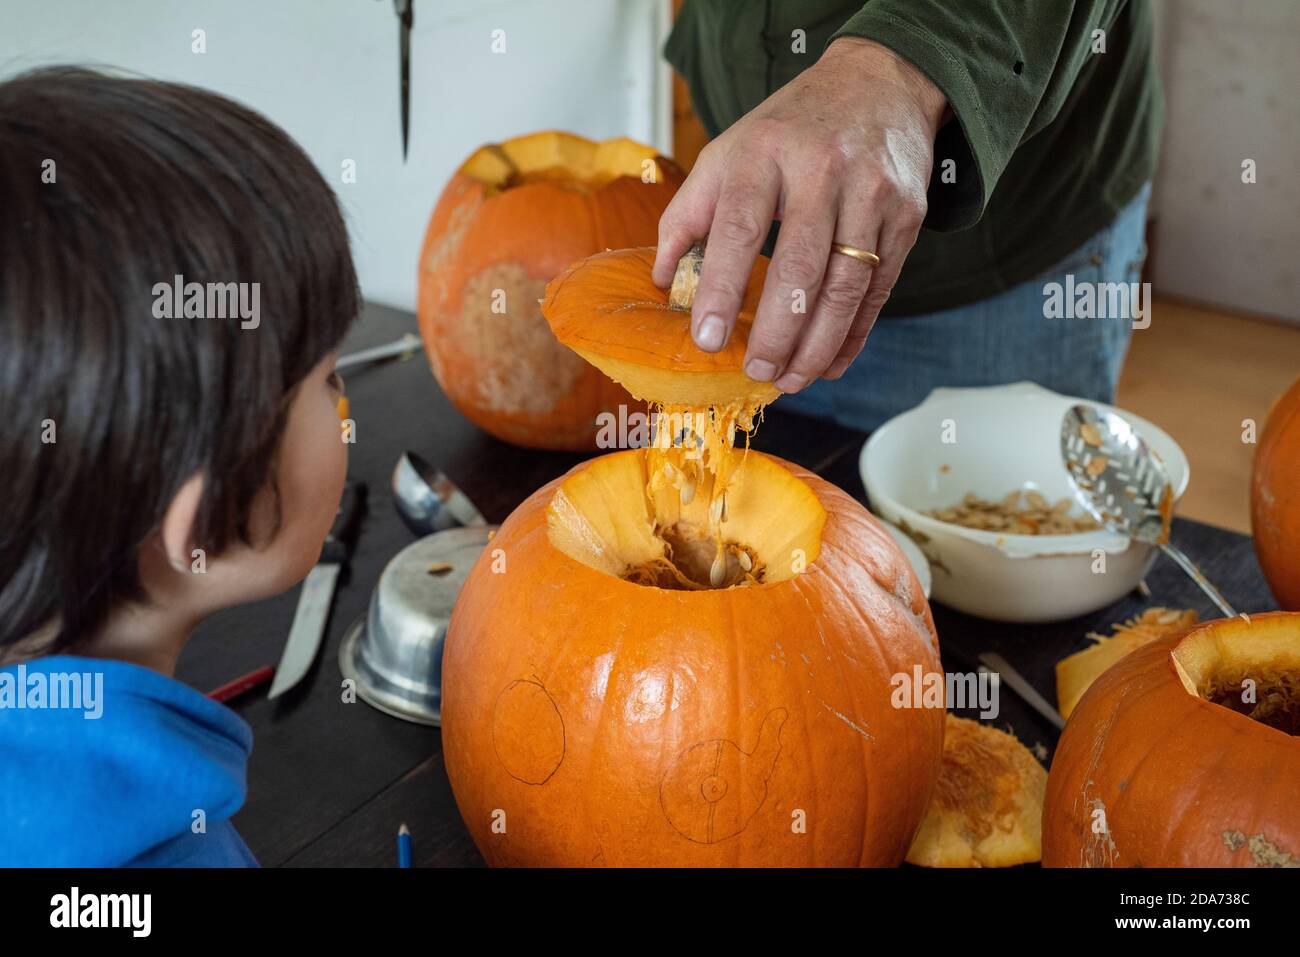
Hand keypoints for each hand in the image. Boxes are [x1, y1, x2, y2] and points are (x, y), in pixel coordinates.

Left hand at [652, 37, 946, 390]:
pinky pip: (879, 289)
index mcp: (764, 153)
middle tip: (756, 371)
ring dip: (817, 344)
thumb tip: (664, 281)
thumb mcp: (728, 151)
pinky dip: (854, 334)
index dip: (721, 288)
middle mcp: (821, 171)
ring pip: (845, 286)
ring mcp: (870, 194)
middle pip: (800, 267)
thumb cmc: (788, 129)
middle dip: (777, 331)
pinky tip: (831, 362)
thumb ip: (689, 214)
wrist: (880, 83)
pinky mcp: (906, 216)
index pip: (738, 228)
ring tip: (791, 378)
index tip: (706, 339)